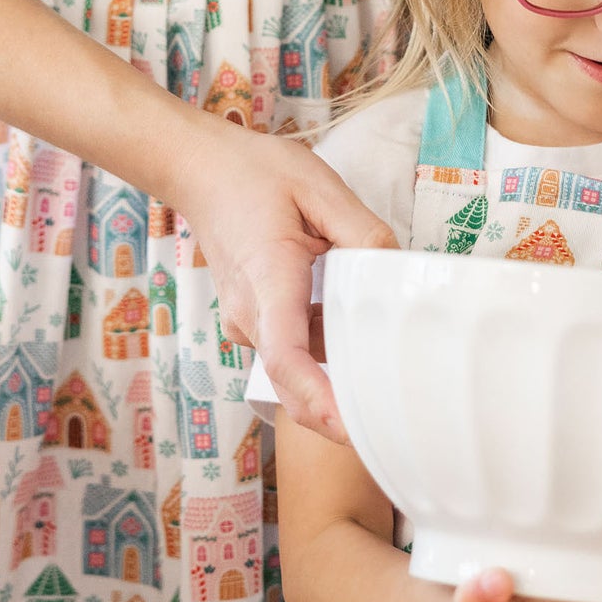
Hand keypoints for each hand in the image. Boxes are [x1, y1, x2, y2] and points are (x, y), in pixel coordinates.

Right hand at [169, 117, 395, 441]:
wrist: (200, 169)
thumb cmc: (256, 174)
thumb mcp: (318, 188)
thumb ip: (361, 232)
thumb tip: (396, 274)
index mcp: (268, 281)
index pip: (286, 360)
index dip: (319, 402)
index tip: (353, 431)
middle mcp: (252, 316)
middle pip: (296, 380)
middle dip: (343, 407)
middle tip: (401, 416)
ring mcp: (249, 323)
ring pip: (299, 366)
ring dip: (339, 371)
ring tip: (392, 364)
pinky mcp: (254, 321)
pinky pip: (294, 348)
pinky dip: (325, 347)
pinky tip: (358, 325)